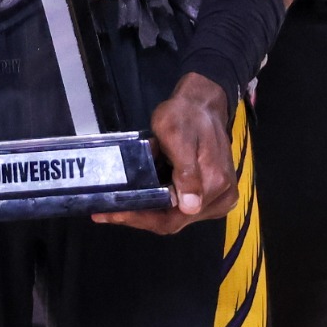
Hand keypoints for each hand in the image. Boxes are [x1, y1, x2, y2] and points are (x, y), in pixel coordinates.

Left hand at [95, 71, 236, 233]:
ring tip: (116, 206)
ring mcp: (218, 200)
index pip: (173, 218)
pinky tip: (138, 200)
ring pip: (175, 218)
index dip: (141, 219)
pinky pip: (180, 210)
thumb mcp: (178, 136)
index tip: (111, 214)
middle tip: (106, 212)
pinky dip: (158, 207)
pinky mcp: (211, 196)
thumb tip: (190, 206)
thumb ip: (186, 171)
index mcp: (214, 185)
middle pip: (173, 222)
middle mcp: (220, 199)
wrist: (202, 104)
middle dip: (139, 217)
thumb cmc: (186, 115)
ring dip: (146, 213)